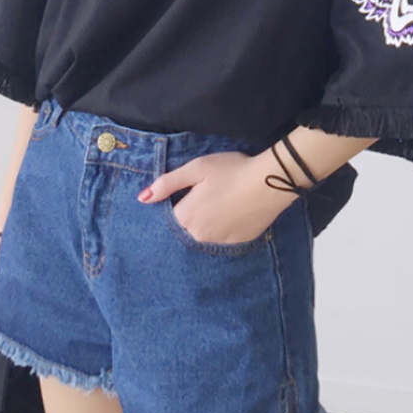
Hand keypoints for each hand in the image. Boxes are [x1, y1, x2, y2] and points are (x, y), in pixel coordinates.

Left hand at [138, 151, 295, 245]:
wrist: (270, 181)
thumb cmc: (231, 170)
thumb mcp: (196, 168)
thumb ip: (167, 183)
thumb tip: (143, 199)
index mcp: (186, 216)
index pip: (171, 216)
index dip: (180, 202)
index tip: (193, 191)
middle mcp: (199, 235)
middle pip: (187, 226)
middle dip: (194, 213)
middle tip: (212, 193)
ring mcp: (219, 242)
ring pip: (205, 233)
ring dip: (209, 221)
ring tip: (225, 201)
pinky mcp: (237, 243)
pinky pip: (223, 238)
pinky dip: (226, 227)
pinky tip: (236, 211)